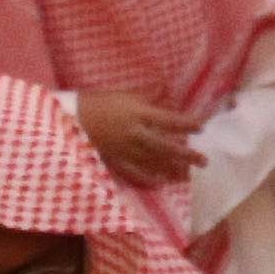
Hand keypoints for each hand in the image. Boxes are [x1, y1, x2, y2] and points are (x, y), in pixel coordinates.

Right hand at [73, 91, 203, 190]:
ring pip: (153, 161)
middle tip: (203, 161)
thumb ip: (147, 95)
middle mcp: (135, 134)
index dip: (186, 125)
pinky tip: (161, 182)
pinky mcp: (115, 159)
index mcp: (138, 114)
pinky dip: (149, 178)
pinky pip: (135, 171)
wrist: (71, 118)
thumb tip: (166, 91)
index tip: (201, 128)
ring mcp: (125, 149)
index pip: (169, 121)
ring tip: (187, 174)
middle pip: (165, 146)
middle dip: (186, 155)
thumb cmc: (98, 102)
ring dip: (172, 168)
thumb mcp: (124, 94)